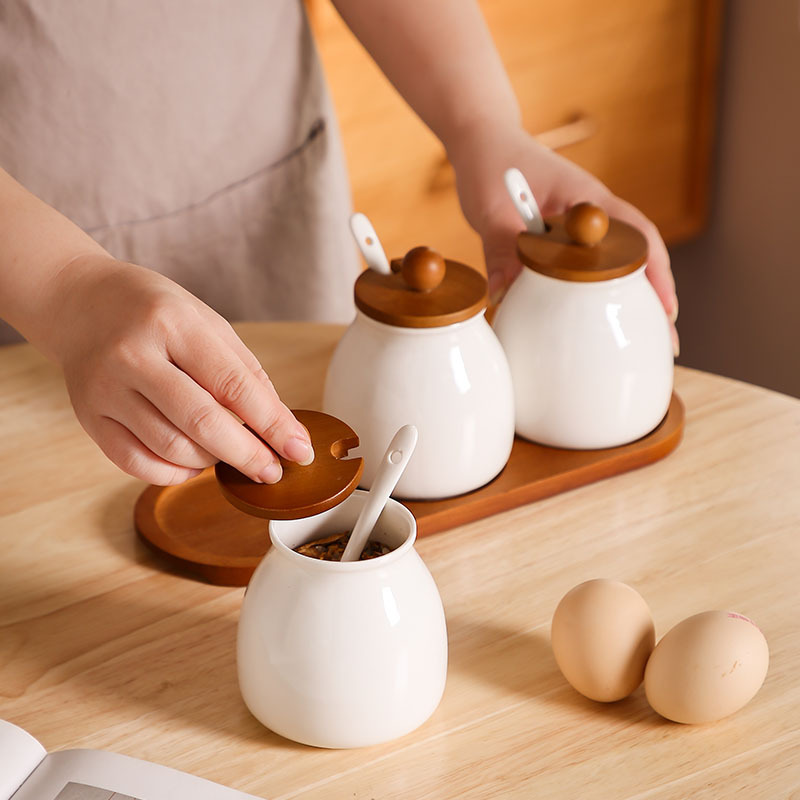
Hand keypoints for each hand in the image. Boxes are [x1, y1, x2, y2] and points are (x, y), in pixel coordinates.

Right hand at [46, 255, 313, 484]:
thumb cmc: (156, 313)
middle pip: (201, 422)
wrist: (81, 303)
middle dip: (247, 454)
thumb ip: (244, 373)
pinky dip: (174, 473)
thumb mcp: (207, 323)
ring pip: (170, 448)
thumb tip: (280, 427)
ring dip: (211, 462)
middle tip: (273, 471)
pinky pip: (136, 463)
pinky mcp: (89, 417)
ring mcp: (105, 389)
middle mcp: (133, 355)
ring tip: (228, 454)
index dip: (272, 424)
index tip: (300, 450)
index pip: (233, 384)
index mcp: (173, 323)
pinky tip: (193, 464)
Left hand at [447, 124, 679, 354]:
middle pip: (639, 256)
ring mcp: (580, 228)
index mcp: (586, 199)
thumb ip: (499, 248)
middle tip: (667, 343)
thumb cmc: (490, 164)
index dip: (656, 273)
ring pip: (617, 266)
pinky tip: (597, 323)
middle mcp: (592, 214)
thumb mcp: (490, 206)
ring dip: (632, 300)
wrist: (482, 141)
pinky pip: (588, 270)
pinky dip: (598, 295)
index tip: (666, 308)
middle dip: (656, 298)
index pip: (636, 235)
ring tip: (643, 342)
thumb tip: (503, 298)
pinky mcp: (563, 240)